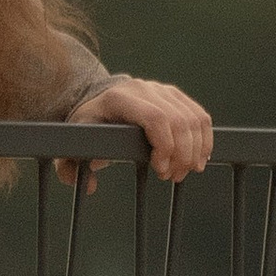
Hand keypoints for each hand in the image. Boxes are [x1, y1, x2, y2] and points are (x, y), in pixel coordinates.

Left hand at [71, 75, 212, 181]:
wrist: (97, 98)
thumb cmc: (88, 122)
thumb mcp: (76, 140)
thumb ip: (71, 165)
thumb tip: (88, 186)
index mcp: (120, 98)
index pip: (155, 118)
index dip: (165, 146)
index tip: (160, 170)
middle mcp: (144, 89)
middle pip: (178, 121)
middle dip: (181, 154)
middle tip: (173, 177)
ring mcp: (162, 89)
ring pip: (193, 119)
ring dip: (195, 150)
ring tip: (185, 171)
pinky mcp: (175, 95)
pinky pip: (199, 116)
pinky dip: (204, 139)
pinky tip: (199, 159)